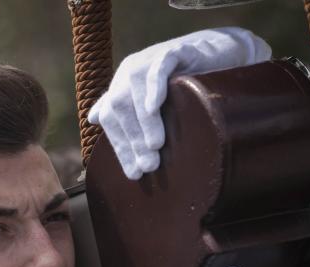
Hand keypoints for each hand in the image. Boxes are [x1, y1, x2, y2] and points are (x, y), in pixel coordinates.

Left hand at [88, 27, 270, 178]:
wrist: (216, 51)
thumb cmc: (183, 81)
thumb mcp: (150, 97)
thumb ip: (123, 108)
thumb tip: (93, 118)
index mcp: (122, 83)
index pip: (110, 118)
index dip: (121, 147)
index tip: (134, 173)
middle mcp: (131, 69)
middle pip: (119, 106)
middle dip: (132, 139)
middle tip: (148, 165)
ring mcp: (150, 57)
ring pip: (136, 89)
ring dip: (145, 121)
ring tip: (156, 146)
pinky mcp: (175, 50)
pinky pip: (159, 67)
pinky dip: (154, 86)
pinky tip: (154, 106)